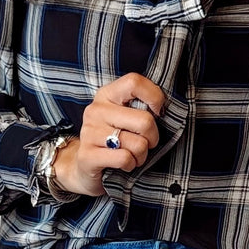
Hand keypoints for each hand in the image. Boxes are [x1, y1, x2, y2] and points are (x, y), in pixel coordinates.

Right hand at [53, 73, 164, 195]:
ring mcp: (90, 132)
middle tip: (145, 143)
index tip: (159, 111)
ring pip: (138, 144)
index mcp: (107, 94)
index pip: (134, 82)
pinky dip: (131, 165)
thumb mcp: (125, 116)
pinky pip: (124, 158)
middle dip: (152, 138)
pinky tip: (124, 164)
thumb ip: (141, 106)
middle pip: (144, 120)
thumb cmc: (114, 138)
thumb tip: (163, 107)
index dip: (154, 96)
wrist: (84, 166)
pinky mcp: (87, 155)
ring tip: (132, 155)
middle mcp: (96, 110)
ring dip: (141, 155)